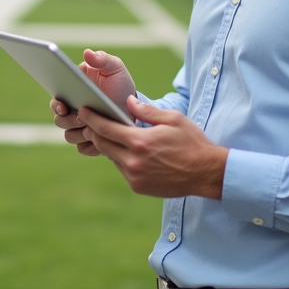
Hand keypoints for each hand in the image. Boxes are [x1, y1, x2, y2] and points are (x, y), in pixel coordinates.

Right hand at [51, 49, 136, 154]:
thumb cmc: (120, 85)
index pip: (55, 101)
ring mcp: (80, 129)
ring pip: (69, 136)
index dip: (56, 105)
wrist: (136, 108)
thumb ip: (102, 59)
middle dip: (69, 120)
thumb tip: (87, 53)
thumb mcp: (114, 68)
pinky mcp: (90, 143)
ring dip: (79, 134)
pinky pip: (83, 149)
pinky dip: (90, 146)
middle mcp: (72, 112)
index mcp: (72, 94)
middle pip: (59, 121)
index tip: (63, 106)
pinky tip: (100, 142)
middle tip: (82, 117)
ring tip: (93, 129)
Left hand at [79, 97, 227, 199]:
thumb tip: (128, 101)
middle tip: (88, 121)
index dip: (91, 118)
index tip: (83, 110)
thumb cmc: (192, 142)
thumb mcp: (173, 119)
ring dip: (108, 145)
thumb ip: (147, 110)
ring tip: (107, 134)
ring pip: (111, 157)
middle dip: (94, 131)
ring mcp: (134, 177)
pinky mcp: (138, 187)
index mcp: (140, 142)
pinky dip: (121, 158)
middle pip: (102, 144)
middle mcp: (133, 162)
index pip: (106, 128)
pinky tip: (125, 150)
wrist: (206, 173)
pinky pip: (122, 169)